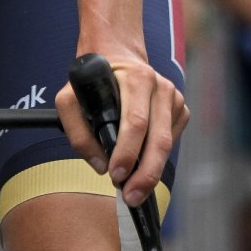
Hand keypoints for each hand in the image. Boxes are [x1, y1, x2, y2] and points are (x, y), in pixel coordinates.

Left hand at [55, 49, 188, 209]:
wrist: (116, 53)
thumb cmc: (93, 79)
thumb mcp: (70, 96)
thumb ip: (76, 131)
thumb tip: (99, 165)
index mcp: (136, 78)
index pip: (136, 122)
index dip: (127, 152)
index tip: (115, 175)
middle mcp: (160, 86)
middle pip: (159, 140)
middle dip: (145, 174)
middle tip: (131, 196)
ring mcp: (174, 97)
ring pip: (168, 144)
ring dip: (151, 172)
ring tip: (135, 190)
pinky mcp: (180, 108)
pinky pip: (172, 140)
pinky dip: (157, 156)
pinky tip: (143, 162)